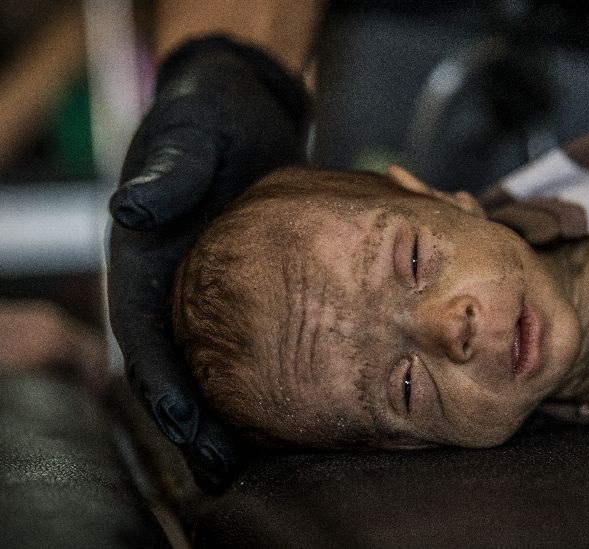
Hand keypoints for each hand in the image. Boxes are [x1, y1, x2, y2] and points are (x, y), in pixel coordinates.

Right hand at [106, 36, 308, 491]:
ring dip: (230, 412)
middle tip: (223, 466)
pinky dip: (268, 377)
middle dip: (195, 419)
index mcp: (145, 258)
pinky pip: (255, 340)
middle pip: (176, 363)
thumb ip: (169, 171)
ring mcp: (209, 289)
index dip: (162, 381)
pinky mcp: (250, 287)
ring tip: (253, 459)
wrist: (244, 105)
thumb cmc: (208, 114)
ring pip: (214, 363)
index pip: (143, 331)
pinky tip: (299, 405)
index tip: (186, 422)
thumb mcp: (189, 134)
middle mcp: (173, 283)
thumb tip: (132, 208)